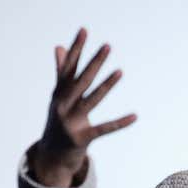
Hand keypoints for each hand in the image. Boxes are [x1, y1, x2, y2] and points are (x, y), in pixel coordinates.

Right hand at [30, 27, 135, 187]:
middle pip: (80, 80)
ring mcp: (70, 122)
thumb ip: (62, 73)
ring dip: (105, 86)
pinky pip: (103, 129)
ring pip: (91, 101)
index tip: (84, 31)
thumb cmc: (60, 121)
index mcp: (59, 94)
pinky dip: (120, 123)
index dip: (76, 49)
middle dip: (94, 63)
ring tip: (120, 71)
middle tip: (107, 46)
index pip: (68, 67)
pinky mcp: (81, 139)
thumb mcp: (60, 98)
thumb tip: (59, 47)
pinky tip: (135, 116)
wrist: (51, 156)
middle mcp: (62, 105)